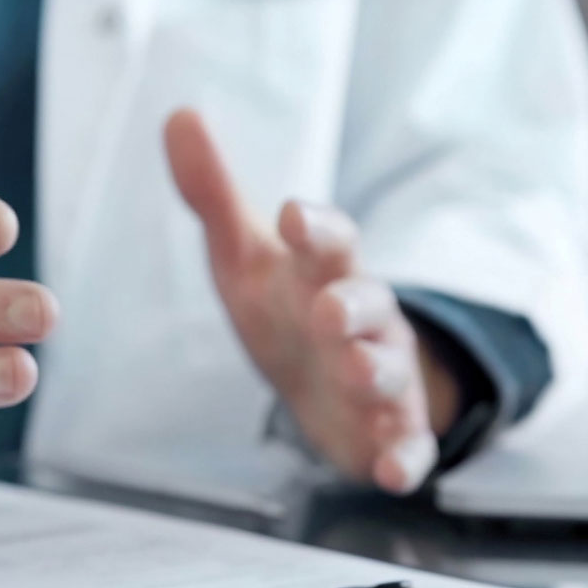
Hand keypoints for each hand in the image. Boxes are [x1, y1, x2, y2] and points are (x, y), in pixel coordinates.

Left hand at [164, 110, 455, 493]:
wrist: (327, 384)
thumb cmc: (287, 308)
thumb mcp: (245, 257)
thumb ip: (213, 193)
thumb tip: (179, 114)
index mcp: (326, 272)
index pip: (330, 239)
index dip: (312, 227)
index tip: (287, 215)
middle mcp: (364, 320)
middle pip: (370, 305)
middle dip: (352, 308)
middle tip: (327, 312)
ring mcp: (382, 376)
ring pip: (388, 371)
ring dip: (375, 373)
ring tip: (353, 375)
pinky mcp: (390, 433)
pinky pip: (408, 445)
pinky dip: (406, 458)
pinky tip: (393, 474)